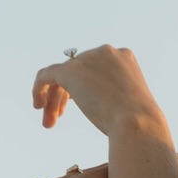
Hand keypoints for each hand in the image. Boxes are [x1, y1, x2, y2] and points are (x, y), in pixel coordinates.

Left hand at [31, 44, 165, 136]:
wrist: (137, 123)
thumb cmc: (139, 125)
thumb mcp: (132, 106)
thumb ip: (118, 99)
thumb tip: (106, 108)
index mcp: (124, 57)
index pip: (95, 68)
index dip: (83, 89)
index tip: (77, 108)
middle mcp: (106, 52)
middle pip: (77, 72)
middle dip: (65, 96)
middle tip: (57, 120)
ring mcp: (88, 59)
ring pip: (62, 76)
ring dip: (54, 100)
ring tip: (49, 124)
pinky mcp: (71, 71)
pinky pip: (46, 74)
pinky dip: (39, 88)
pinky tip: (37, 105)